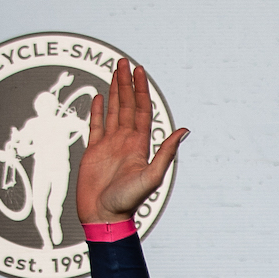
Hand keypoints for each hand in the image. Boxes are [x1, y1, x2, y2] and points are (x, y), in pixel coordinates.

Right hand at [76, 58, 187, 225]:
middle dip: (126, 84)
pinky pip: (96, 126)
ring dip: (114, 91)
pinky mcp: (94, 151)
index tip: (139, 70)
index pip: (142, 110)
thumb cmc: (127, 201)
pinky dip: (98, 111)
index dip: (141, 90)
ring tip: (114, 71)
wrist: (104, 215)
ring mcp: (110, 145)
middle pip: (127, 106)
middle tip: (124, 62)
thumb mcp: (151, 176)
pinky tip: (100, 97)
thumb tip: (184, 130)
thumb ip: (166, 153)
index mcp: (140, 145)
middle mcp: (126, 141)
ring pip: (113, 111)